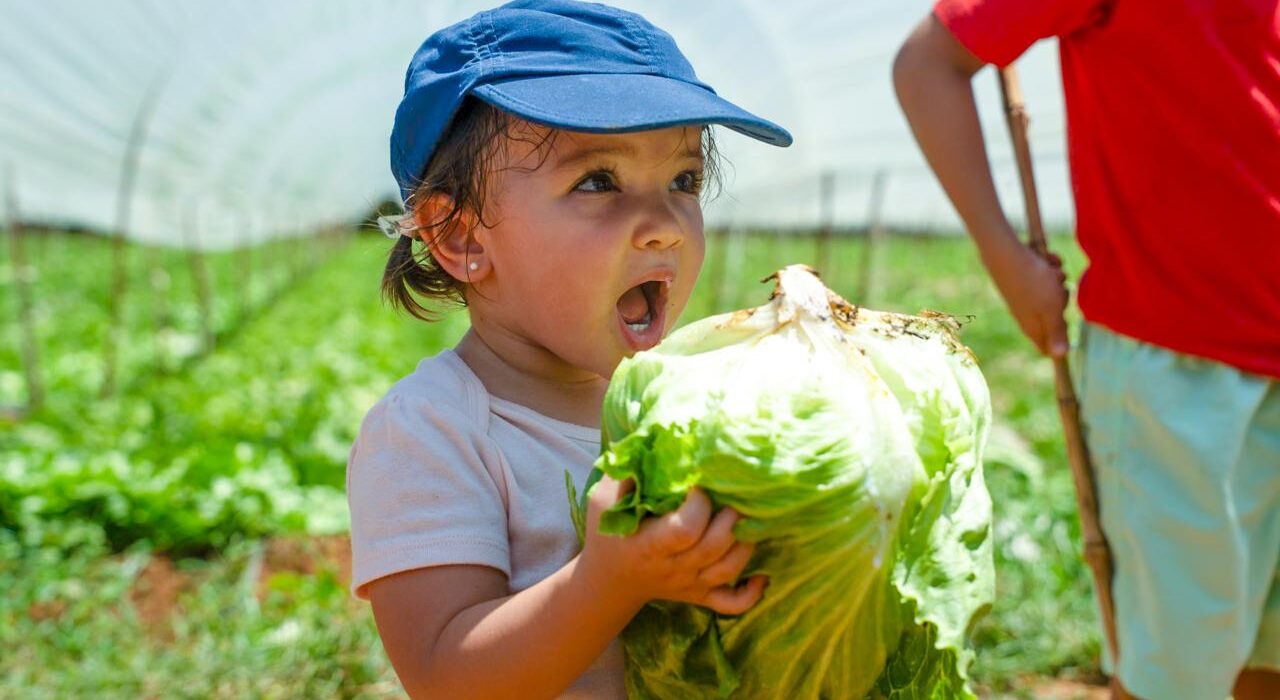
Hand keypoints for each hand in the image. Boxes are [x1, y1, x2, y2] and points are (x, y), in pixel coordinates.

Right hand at [578, 475, 766, 615]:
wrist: (608, 582)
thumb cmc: (607, 534)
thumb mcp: (603, 500)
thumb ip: (622, 471)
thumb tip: (652, 437)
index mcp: (648, 544)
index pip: (684, 531)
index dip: (699, 507)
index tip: (698, 486)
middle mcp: (672, 567)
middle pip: (713, 549)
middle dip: (730, 520)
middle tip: (735, 498)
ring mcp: (689, 584)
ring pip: (728, 571)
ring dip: (746, 546)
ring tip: (747, 521)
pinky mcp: (700, 595)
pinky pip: (731, 604)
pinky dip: (751, 594)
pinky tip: (763, 575)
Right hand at [982, 236, 1069, 357]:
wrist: (1006, 252)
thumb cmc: (1033, 282)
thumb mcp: (1051, 309)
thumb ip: (1057, 332)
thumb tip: (1061, 356)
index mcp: (1034, 327)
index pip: (1049, 347)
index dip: (1063, 338)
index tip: (1067, 322)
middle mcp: (1028, 315)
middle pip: (1056, 318)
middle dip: (1064, 301)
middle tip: (1060, 290)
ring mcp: (1026, 298)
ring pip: (1053, 294)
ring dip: (1058, 280)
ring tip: (1051, 270)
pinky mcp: (1025, 281)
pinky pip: (1045, 278)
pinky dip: (1049, 268)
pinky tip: (1046, 259)